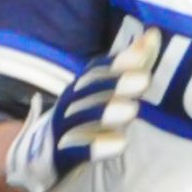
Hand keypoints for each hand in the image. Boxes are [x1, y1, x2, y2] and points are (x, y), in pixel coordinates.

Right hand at [0, 20, 164, 191]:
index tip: (143, 53)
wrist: (38, 157)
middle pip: (89, 90)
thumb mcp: (103, 93)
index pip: (97, 70)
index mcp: (80, 88)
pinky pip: (75, 151)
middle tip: (144, 80)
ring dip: (105, 112)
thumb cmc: (82, 120)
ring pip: (81, 118)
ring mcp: (62, 129)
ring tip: (132, 111)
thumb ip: (129, 66)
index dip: (119, 61)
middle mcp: (69, 104)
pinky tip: (119, 145)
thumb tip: (153, 34)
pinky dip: (95, 148)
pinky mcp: (60, 156)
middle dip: (115, 83)